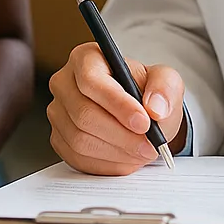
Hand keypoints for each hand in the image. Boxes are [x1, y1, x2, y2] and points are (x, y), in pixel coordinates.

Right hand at [47, 43, 185, 174]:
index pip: (91, 81)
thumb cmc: (146, 93)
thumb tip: (155, 107)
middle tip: (150, 146)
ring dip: (116, 153)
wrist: (138, 116)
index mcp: (86, 58)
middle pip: (84, 114)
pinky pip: (78, 159)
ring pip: (80, 140)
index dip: (117, 104)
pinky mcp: (59, 138)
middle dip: (122, 136)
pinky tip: (125, 158)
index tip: (144, 123)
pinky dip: (107, 165)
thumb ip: (165, 87)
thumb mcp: (165, 81)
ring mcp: (58, 112)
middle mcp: (65, 82)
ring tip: (140, 152)